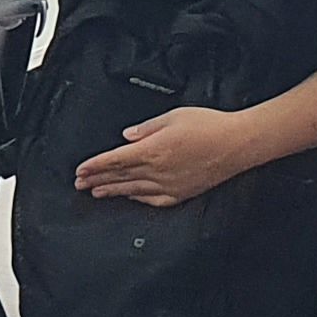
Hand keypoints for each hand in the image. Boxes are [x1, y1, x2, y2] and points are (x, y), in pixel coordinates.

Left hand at [75, 103, 252, 208]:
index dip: (95, 166)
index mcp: (152, 150)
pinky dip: (138, 198)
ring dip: (112, 191)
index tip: (80, 170)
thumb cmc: (209, 126)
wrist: (238, 144)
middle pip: (119, 177)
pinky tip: (130, 197)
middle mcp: (158, 171)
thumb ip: (146, 128)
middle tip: (79, 184)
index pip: (115, 160)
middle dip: (97, 180)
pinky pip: (153, 199)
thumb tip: (127, 137)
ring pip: (133, 190)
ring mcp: (169, 185)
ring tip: (96, 193)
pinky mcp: (182, 193)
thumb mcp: (173, 117)